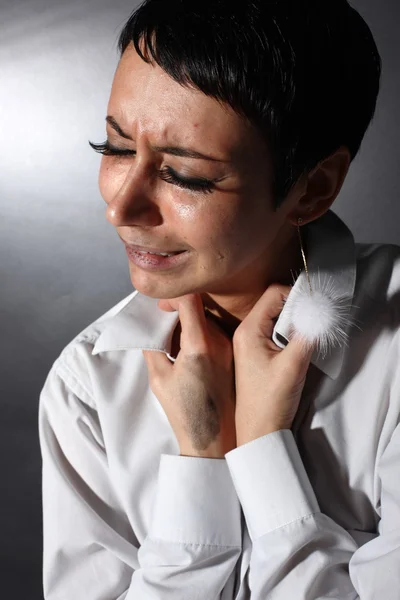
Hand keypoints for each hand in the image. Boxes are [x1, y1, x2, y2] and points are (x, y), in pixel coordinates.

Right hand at [143, 294, 235, 458]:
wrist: (215, 440)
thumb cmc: (185, 413)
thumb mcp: (158, 378)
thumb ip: (152, 346)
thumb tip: (151, 328)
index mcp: (200, 344)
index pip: (189, 299)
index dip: (172, 298)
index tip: (161, 308)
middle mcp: (220, 341)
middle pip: (198, 309)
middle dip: (178, 314)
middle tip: (164, 331)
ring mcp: (229, 348)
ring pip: (206, 321)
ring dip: (189, 326)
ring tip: (176, 350)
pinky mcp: (233, 357)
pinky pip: (215, 335)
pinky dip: (200, 337)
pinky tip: (191, 359)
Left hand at [232, 283, 315, 445]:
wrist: (258, 432)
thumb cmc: (270, 401)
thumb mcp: (294, 365)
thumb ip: (307, 334)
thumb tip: (321, 311)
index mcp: (248, 330)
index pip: (273, 294)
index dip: (296, 295)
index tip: (315, 307)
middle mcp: (245, 332)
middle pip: (274, 303)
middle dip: (297, 309)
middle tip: (313, 323)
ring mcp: (249, 344)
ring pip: (276, 318)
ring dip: (294, 323)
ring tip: (306, 338)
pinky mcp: (255, 355)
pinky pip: (274, 332)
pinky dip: (289, 335)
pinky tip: (298, 348)